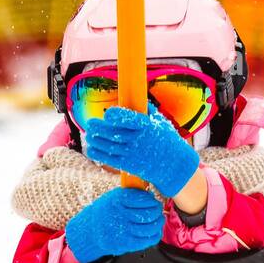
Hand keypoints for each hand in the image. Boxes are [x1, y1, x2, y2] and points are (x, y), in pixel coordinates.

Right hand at [65, 187, 165, 262]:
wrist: (90, 230)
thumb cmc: (105, 212)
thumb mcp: (114, 197)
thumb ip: (131, 195)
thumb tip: (150, 196)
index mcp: (118, 199)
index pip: (144, 199)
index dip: (151, 200)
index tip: (153, 201)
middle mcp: (121, 214)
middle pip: (149, 214)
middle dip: (157, 212)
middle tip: (158, 211)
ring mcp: (123, 229)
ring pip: (150, 227)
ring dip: (158, 223)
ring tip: (158, 220)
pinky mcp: (126, 243)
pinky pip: (147, 240)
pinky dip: (155, 235)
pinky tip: (154, 231)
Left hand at [83, 106, 199, 197]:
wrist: (175, 166)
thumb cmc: (168, 140)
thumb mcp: (161, 122)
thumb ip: (147, 110)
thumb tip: (135, 96)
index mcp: (147, 126)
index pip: (129, 119)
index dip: (116, 116)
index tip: (107, 114)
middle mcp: (139, 139)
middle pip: (113, 132)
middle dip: (98, 127)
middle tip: (90, 123)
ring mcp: (133, 153)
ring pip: (108, 146)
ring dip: (95, 140)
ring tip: (88, 134)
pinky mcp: (129, 165)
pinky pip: (109, 159)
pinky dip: (98, 153)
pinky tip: (91, 148)